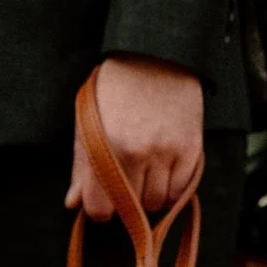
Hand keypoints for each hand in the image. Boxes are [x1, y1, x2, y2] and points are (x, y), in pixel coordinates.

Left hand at [65, 55, 204, 215]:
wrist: (156, 55)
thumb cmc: (114, 90)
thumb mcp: (88, 124)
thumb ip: (81, 167)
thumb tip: (74, 204)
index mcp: (107, 148)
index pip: (101, 210)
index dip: (101, 207)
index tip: (104, 197)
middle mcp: (138, 153)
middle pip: (132, 211)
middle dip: (127, 200)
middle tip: (127, 175)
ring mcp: (168, 151)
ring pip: (158, 203)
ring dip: (150, 194)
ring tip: (146, 168)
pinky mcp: (192, 148)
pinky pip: (181, 191)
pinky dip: (172, 187)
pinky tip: (164, 167)